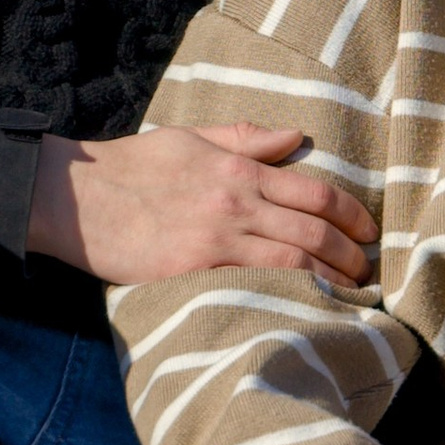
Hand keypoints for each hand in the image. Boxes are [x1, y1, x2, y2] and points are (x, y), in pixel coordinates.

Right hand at [29, 123, 377, 287]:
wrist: (74, 198)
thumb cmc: (129, 168)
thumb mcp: (189, 138)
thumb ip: (244, 138)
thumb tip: (295, 136)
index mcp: (237, 168)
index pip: (314, 193)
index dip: (352, 215)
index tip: (369, 233)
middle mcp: (236, 201)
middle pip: (315, 230)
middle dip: (352, 254)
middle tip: (370, 271)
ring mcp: (217, 237)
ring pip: (296, 261)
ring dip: (332, 280)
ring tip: (352, 294)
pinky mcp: (195, 269)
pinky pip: (257, 284)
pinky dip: (291, 295)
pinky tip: (310, 308)